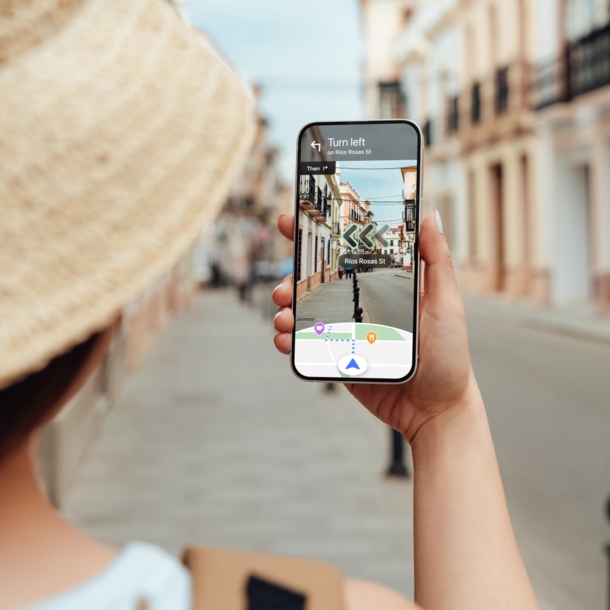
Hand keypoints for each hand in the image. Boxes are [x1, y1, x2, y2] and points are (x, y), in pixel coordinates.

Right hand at [272, 213, 472, 443]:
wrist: (435, 411)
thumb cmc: (448, 358)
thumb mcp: (447, 305)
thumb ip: (437, 262)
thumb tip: (429, 217)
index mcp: (383, 286)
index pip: (346, 254)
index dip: (318, 236)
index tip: (293, 220)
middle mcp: (360, 305)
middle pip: (316, 283)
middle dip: (292, 280)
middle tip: (284, 287)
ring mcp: (346, 333)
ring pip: (305, 313)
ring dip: (286, 310)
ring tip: (283, 317)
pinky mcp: (338, 360)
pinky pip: (306, 346)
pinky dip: (289, 340)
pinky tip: (285, 340)